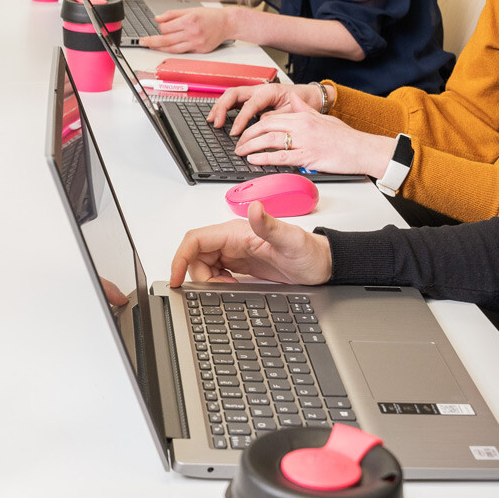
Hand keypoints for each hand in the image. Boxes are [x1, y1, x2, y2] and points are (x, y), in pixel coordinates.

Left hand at [139, 6, 237, 52]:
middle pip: (166, 39)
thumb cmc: (210, 16)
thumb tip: (157, 19)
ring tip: (150, 46)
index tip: (159, 26)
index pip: (166, 27)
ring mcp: (196, 43)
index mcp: (189, 20)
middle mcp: (192, 33)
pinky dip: (173, 50)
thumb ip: (173, 14)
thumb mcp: (191, 10)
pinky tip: (166, 49)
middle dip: (152, 41)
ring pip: (172, 48)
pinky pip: (182, 52)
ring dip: (160, 48)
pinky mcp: (199, 50)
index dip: (161, 27)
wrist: (227, 23)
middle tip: (142, 42)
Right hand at [169, 204, 332, 286]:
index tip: (176, 278)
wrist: (322, 264)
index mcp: (236, 232)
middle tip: (217, 290)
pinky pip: (215, 273)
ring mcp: (235, 252)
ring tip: (229, 289)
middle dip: (198, 276)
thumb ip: (269, 224)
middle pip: (196, 256)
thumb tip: (254, 207)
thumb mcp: (291, 240)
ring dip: (207, 281)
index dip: (180, 257)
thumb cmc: (309, 252)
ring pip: (203, 266)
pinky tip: (231, 288)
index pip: (195, 240)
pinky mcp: (240, 264)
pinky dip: (215, 284)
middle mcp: (232, 240)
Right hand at [209, 82, 323, 133]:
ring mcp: (255, 92)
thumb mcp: (292, 112)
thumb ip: (275, 117)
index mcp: (269, 91)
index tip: (235, 133)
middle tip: (216, 123)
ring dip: (219, 106)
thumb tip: (260, 124)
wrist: (312, 96)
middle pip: (234, 94)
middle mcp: (259, 89)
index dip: (240, 119)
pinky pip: (235, 100)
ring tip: (211, 119)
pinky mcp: (253, 97)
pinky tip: (219, 117)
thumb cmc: (303, 102)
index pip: (249, 105)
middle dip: (221, 107)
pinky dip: (225, 107)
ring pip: (231, 95)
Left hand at [236, 94, 396, 174]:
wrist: (363, 150)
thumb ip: (305, 109)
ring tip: (240, 152)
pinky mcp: (308, 156)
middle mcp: (302, 125)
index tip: (246, 132)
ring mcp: (305, 141)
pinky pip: (281, 156)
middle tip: (238, 143)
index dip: (254, 125)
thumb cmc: (346, 137)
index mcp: (304, 116)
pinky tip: (253, 160)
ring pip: (269, 140)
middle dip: (247, 135)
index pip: (271, 117)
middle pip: (265, 126)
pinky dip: (264, 158)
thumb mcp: (323, 118)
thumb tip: (293, 99)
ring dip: (250, 146)